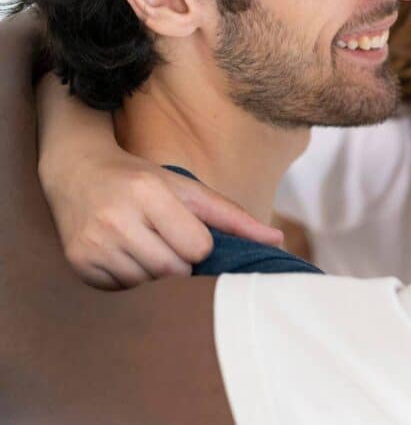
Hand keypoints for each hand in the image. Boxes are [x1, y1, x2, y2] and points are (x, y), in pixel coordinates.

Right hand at [50, 155, 284, 289]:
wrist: (78, 173)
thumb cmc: (144, 182)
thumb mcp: (189, 189)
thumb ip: (233, 217)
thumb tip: (279, 240)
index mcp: (150, 193)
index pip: (197, 248)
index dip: (200, 246)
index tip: (188, 233)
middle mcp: (118, 218)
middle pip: (173, 271)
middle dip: (179, 263)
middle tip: (167, 242)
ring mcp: (95, 243)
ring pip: (148, 285)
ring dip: (155, 274)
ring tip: (145, 245)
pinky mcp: (79, 263)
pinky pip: (122, 290)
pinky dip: (131, 279)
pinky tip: (125, 254)